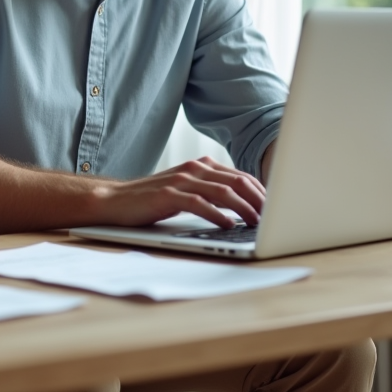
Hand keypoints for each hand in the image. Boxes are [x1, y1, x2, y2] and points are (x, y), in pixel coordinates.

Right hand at [93, 157, 265, 228]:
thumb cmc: (153, 199)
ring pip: (222, 191)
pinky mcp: (168, 195)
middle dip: (259, 199)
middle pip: (236, 181)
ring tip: (256, 222)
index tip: (276, 208)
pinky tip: (229, 225)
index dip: (261, 191)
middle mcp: (193, 169)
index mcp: (200, 166)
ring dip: (244, 208)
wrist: (116, 200)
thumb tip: (243, 206)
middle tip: (274, 217)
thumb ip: (210, 192)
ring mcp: (181, 180)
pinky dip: (218, 215)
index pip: (240, 176)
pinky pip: (200, 203)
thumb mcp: (186, 191)